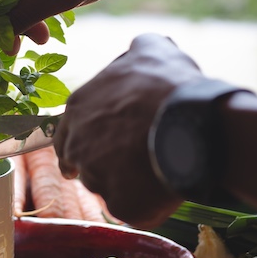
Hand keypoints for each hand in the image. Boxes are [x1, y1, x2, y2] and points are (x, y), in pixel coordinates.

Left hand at [53, 34, 202, 227]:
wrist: (190, 122)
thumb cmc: (168, 84)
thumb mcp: (151, 50)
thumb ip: (136, 52)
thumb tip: (139, 48)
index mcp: (78, 109)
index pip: (66, 133)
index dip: (82, 142)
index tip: (93, 150)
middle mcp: (78, 145)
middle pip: (82, 164)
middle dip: (99, 167)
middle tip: (123, 167)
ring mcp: (97, 177)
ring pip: (107, 188)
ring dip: (125, 183)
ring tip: (155, 168)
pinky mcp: (121, 204)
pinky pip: (131, 209)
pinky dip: (146, 203)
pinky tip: (164, 187)